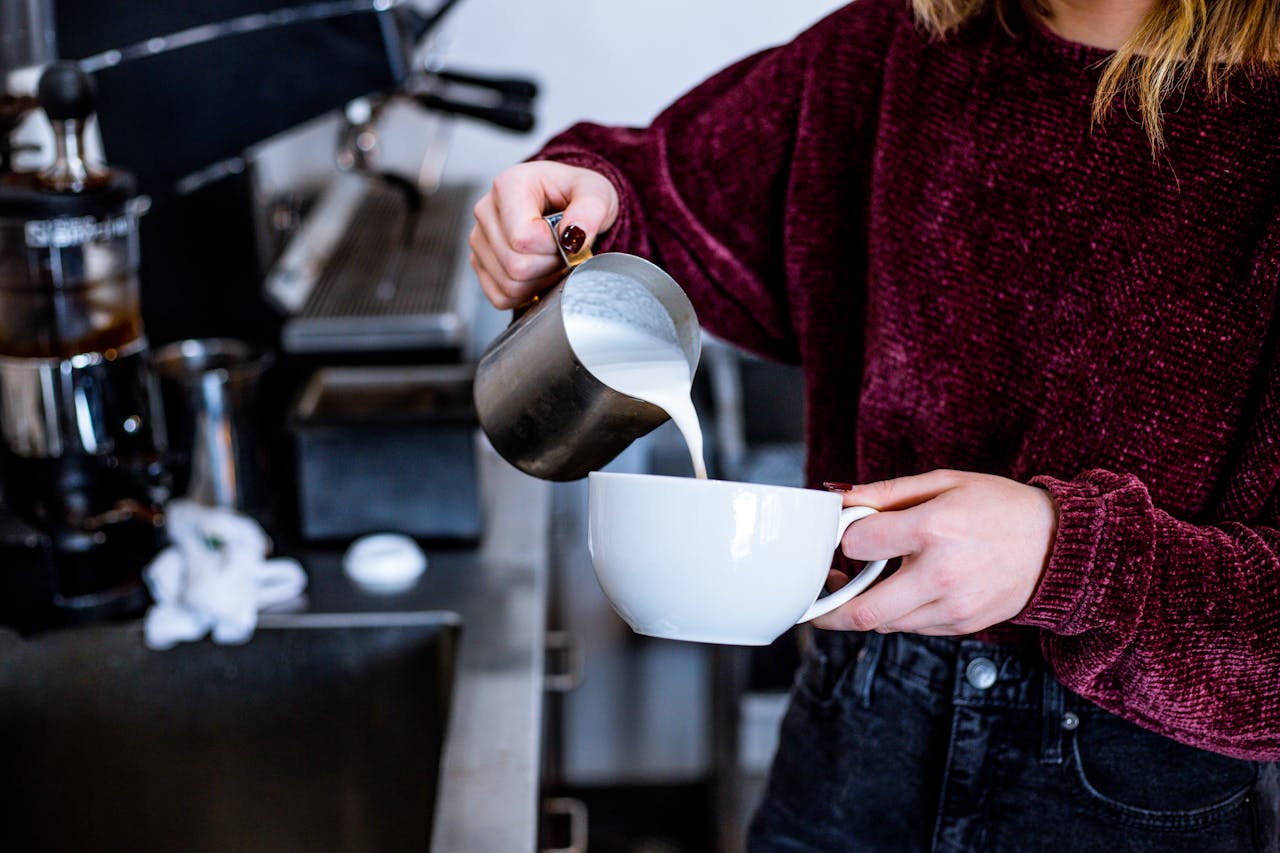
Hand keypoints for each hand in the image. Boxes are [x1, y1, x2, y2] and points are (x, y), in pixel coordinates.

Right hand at [469, 160, 619, 308]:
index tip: (567, 238)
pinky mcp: (479, 263)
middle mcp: (486, 210)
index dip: (554, 248)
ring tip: (551, 259)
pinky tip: (538, 273)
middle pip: (515, 266)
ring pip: (508, 285)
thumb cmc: (576, 195)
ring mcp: (478, 238)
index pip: (524, 238)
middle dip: (549, 266)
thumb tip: (574, 236)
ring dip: (539, 281)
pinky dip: (525, 293)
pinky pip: (500, 296)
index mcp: (509, 185)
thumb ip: (591, 210)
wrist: (565, 203)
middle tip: (563, 252)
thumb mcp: (596, 193)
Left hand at [812, 470, 1058, 635]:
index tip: (845, 534)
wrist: (1059, 545)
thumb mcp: (944, 481)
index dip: (844, 538)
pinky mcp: (962, 626)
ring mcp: (953, 607)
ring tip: (858, 585)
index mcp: (934, 528)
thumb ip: (886, 492)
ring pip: (884, 624)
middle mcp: (941, 574)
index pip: (859, 545)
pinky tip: (898, 591)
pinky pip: (911, 628)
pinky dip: (895, 614)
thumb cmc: (1000, 506)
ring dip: (862, 610)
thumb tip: (839, 500)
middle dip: (828, 609)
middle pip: (863, 610)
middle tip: (817, 598)